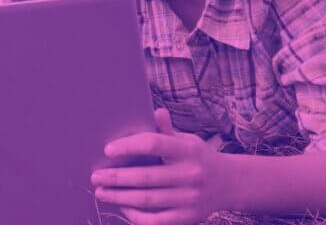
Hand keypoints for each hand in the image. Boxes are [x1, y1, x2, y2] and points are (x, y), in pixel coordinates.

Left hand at [90, 108, 228, 224]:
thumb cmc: (199, 157)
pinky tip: (122, 209)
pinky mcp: (188, 217)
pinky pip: (157, 220)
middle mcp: (190, 174)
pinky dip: (136, 216)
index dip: (128, 146)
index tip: (108, 150)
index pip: (153, 144)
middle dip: (116, 177)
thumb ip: (167, 130)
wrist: (230, 183)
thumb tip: (156, 111)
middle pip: (146, 177)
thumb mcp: (187, 140)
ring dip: (120, 197)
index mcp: (188, 150)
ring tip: (101, 192)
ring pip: (147, 200)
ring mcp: (190, 198)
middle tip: (95, 176)